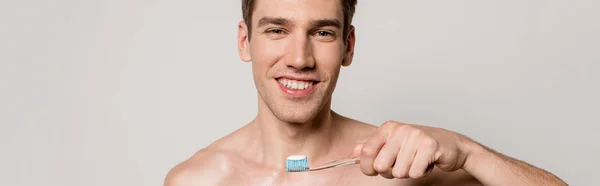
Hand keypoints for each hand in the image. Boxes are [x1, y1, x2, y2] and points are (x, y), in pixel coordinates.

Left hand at [352, 120, 473, 178]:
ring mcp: (415, 136)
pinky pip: (415, 172)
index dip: (368, 168)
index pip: (366, 153)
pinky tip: (426, 163)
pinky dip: (421, 172)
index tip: (375, 169)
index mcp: (388, 128)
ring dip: (408, 171)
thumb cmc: (420, 146)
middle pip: (381, 166)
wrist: (451, 145)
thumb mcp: (393, 144)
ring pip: (399, 172)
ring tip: (416, 161)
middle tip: (403, 163)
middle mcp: (400, 129)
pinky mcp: (430, 146)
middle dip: (391, 171)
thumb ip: (373, 147)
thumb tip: (355, 152)